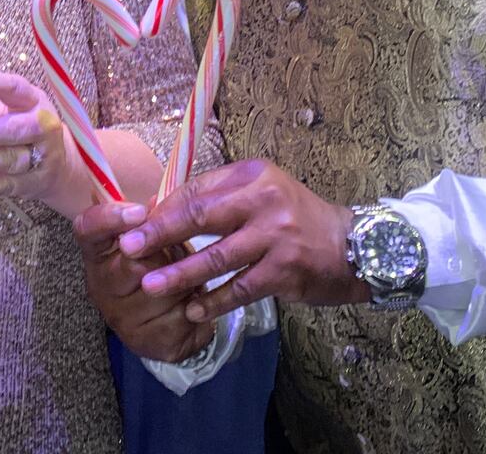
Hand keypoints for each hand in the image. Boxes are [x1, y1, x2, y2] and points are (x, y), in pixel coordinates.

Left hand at [0, 72, 91, 214]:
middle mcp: (43, 128)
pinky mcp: (32, 184)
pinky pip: (5, 186)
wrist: (58, 166)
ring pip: (9, 160)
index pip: (15, 88)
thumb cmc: (24, 129)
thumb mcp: (10, 111)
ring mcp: (41, 158)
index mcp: (35, 101)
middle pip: (13, 130)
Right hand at [73, 200, 214, 362]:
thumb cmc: (160, 265)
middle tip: (178, 254)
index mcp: (97, 252)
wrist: (172, 318)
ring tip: (188, 281)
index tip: (140, 211)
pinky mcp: (145, 343)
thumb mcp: (155, 237)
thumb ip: (153, 219)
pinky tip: (193, 305)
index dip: (110, 218)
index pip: (88, 229)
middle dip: (166, 256)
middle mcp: (100, 287)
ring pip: (161, 292)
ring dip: (185, 282)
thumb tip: (157, 201)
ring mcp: (119, 319)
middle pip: (134, 263)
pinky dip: (195, 308)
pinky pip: (178, 319)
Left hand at [120, 159, 365, 322]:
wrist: (356, 247)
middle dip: (160, 234)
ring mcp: (277, 236)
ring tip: (152, 286)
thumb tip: (162, 209)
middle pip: (200, 216)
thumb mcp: (262, 192)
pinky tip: (194, 310)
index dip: (162, 208)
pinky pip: (242, 288)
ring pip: (217, 257)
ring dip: (181, 274)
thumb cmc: (297, 218)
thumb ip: (220, 198)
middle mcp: (264, 200)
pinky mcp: (286, 270)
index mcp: (252, 175)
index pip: (197, 190)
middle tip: (129, 248)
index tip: (133, 224)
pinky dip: (216, 301)